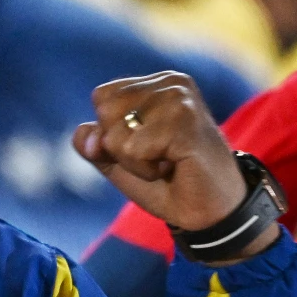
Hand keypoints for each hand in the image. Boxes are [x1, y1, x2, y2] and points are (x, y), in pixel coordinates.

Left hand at [73, 73, 275, 255]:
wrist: (211, 213)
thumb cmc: (170, 183)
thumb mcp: (122, 162)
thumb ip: (96, 144)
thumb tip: (85, 135)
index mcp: (157, 84)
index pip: (101, 97)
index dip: (111, 133)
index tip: (147, 147)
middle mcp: (171, 83)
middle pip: (104, 111)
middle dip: (121, 147)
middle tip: (158, 158)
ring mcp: (180, 98)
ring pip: (116, 133)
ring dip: (135, 162)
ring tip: (167, 162)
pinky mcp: (184, 121)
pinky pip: (133, 149)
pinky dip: (146, 169)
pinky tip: (175, 166)